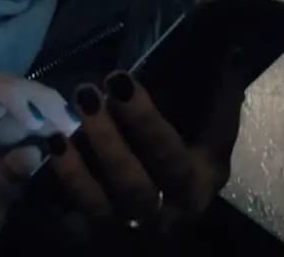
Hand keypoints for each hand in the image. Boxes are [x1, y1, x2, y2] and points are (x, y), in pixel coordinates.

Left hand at [45, 67, 243, 236]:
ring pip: (103, 206)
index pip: (172, 154)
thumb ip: (219, 99)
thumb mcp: (212, 133)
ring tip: (59, 129)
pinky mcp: (101, 235)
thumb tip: (230, 49)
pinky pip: (78, 216)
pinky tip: (54, 151)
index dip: (143, 120)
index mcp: (199, 182)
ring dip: (78, 169)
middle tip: (86, 96)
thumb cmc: (192, 153)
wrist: (172, 205)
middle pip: (136, 185)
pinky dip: (66, 186)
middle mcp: (167, 212)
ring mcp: (132, 228)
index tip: (117, 80)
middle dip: (108, 141)